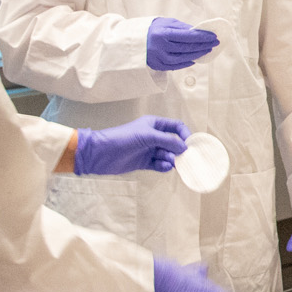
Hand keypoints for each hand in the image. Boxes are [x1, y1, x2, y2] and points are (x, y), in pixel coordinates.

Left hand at [74, 115, 188, 175]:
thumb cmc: (123, 138)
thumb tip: (185, 147)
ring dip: (171, 159)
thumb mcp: (147, 136)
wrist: (101, 153)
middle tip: (184, 159)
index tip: (190, 145)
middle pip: (173, 143)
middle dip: (179, 150)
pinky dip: (163, 167)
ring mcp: (149, 150)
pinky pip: (159, 164)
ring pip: (167, 155)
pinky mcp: (144, 162)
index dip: (185, 134)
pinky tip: (163, 167)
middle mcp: (153, 136)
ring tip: (170, 163)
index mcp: (154, 124)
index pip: (176, 127)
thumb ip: (168, 141)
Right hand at [147, 17, 219, 70]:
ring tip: (207, 50)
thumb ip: (182, 27)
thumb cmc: (152, 29)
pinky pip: (175, 66)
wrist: (132, 40)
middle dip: (203, 45)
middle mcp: (160, 47)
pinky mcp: (157, 65)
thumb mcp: (166, 23)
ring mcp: (159, 58)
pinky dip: (186, 63)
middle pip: (187, 48)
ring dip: (197, 55)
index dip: (202, 37)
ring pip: (183, 58)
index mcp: (163, 33)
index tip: (213, 36)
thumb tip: (199, 32)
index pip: (188, 36)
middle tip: (214, 43)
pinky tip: (194, 59)